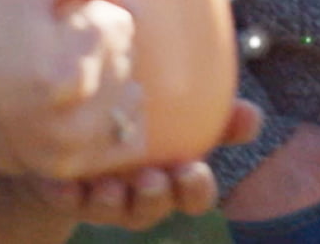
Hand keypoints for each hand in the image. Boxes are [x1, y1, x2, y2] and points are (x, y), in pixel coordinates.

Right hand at [0, 0, 143, 179]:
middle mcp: (70, 119)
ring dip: (114, 80)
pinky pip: (125, 141)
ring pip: (131, 99)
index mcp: (63, 68)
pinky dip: (116, 119)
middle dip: (103, 44)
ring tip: (75, 71)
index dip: (94, 10)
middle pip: (126, 60)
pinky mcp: (64, 167)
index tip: (63, 16)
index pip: (120, 25)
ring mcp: (67, 149)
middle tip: (61, 43)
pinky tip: (90, 102)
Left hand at [31, 101, 264, 230]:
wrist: (77, 122)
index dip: (196, 190)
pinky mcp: (66, 191)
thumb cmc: (142, 114)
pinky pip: (66, 199)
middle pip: (153, 208)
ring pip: (111, 210)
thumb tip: (254, 115)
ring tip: (110, 185)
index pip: (194, 196)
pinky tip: (65, 183)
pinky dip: (67, 193)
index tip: (193, 170)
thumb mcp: (179, 111)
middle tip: (153, 179)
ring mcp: (102, 195)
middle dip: (155, 198)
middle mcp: (140, 192)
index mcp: (173, 175)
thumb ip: (216, 113)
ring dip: (112, 201)